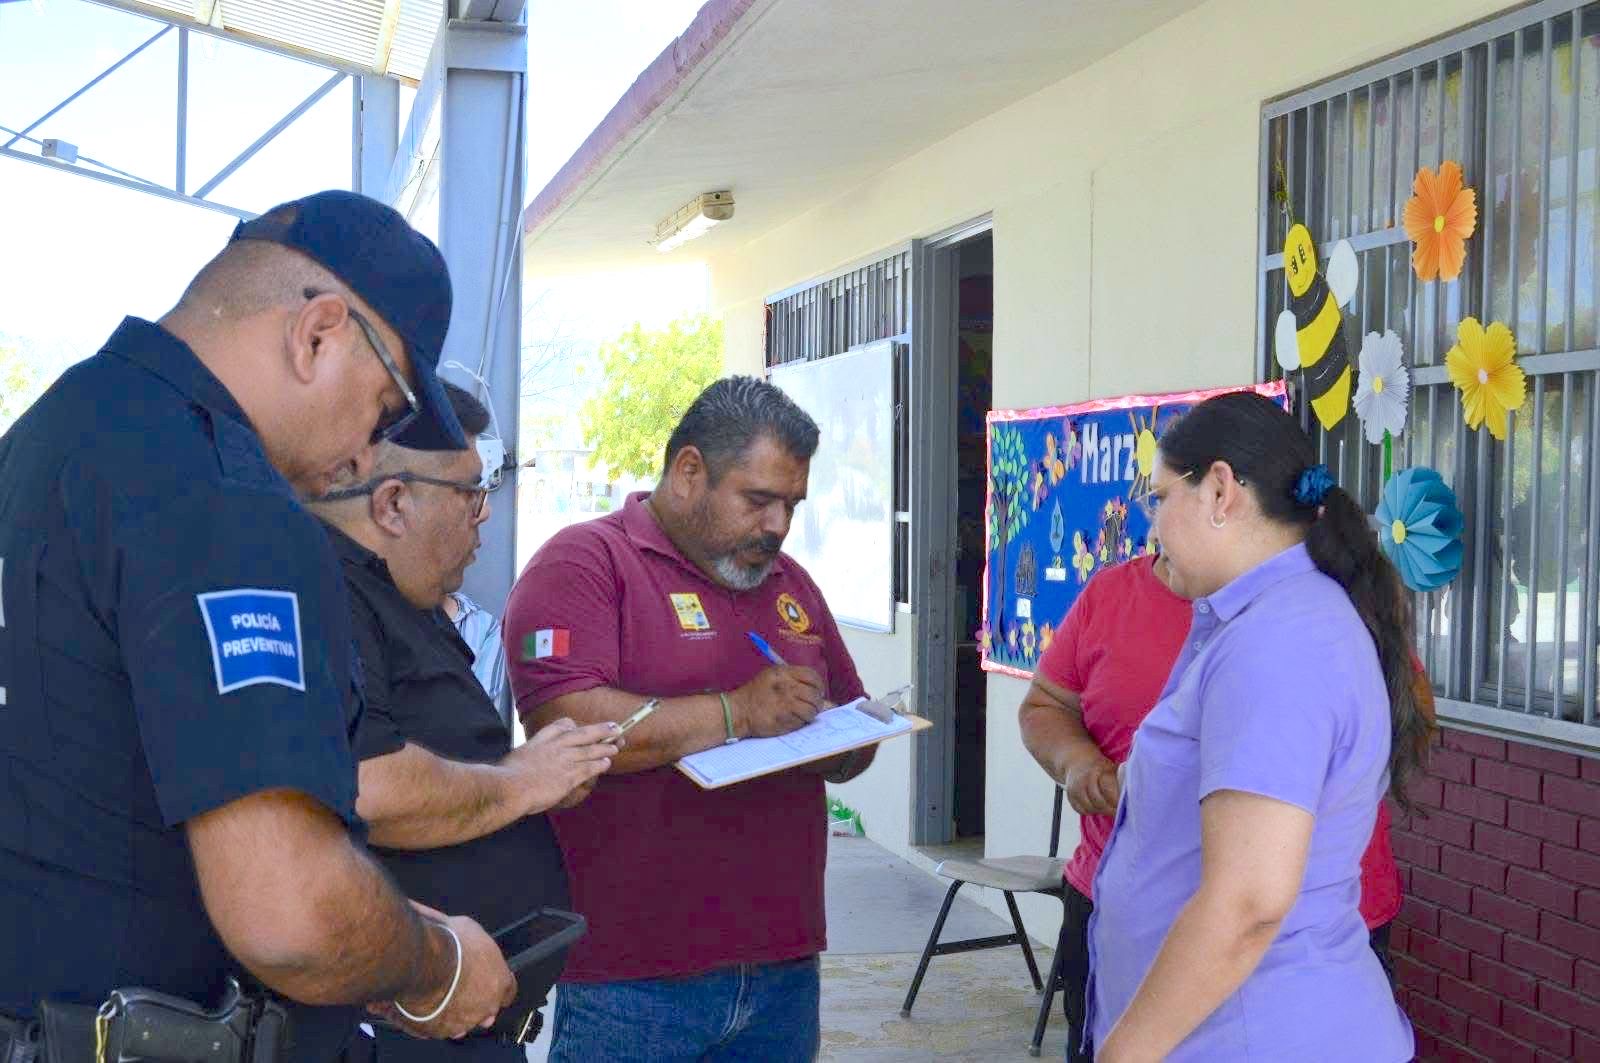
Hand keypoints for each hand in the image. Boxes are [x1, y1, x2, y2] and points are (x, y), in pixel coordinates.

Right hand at [378, 914, 515, 1039]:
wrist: (423, 962)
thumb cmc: (448, 944)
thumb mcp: (469, 928)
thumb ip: (475, 943)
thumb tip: (466, 935)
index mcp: (499, 981)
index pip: (508, 990)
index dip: (496, 986)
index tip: (488, 981)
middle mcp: (485, 1006)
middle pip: (487, 1011)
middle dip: (477, 1002)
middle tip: (460, 988)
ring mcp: (462, 1022)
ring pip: (462, 1023)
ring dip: (454, 1013)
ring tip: (440, 999)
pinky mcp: (437, 1031)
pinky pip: (437, 1029)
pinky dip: (432, 1020)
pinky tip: (424, 1008)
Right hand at [502, 719, 620, 814]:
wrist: (510, 787)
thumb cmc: (508, 774)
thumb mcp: (518, 754)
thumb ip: (529, 753)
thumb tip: (528, 758)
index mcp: (542, 739)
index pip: (561, 725)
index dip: (573, 725)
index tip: (579, 726)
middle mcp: (556, 746)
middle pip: (584, 734)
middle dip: (601, 730)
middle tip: (614, 728)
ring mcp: (564, 760)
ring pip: (591, 750)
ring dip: (605, 748)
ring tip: (616, 746)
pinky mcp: (569, 776)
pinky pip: (589, 768)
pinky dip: (599, 764)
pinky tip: (606, 763)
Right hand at [729, 665, 825, 737]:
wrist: (738, 711)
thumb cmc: (755, 693)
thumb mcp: (772, 677)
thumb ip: (794, 680)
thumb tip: (819, 691)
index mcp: (783, 673)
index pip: (812, 676)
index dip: (818, 685)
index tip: (817, 691)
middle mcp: (787, 686)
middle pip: (814, 694)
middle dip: (816, 701)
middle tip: (812, 705)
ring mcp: (786, 704)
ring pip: (812, 709)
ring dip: (811, 713)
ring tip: (804, 714)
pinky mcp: (785, 719)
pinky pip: (803, 721)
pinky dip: (802, 722)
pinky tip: (794, 719)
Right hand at [1062, 750, 1119, 815]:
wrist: (1077, 761)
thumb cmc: (1101, 767)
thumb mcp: (1112, 768)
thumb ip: (1121, 780)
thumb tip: (1133, 796)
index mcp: (1099, 770)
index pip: (1109, 792)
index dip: (1118, 802)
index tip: (1124, 805)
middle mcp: (1085, 779)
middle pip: (1100, 803)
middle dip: (1110, 809)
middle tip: (1118, 811)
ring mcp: (1075, 788)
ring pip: (1090, 808)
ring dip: (1100, 811)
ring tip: (1108, 808)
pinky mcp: (1070, 796)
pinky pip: (1082, 810)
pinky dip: (1090, 811)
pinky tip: (1097, 806)